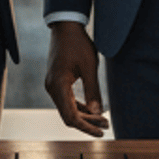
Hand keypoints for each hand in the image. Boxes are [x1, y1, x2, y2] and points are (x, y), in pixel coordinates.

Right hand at [45, 22, 108, 136]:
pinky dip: (79, 106)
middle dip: (88, 122)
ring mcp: (52, 84)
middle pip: (69, 115)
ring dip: (84, 114)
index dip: (86, 127)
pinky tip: (92, 108)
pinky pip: (66, 99)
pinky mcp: (56, 81)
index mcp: (58, 85)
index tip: (101, 131)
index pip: (71, 117)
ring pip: (67, 108)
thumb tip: (98, 113)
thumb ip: (93, 91)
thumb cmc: (78, 44)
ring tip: (103, 119)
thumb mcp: (90, 67)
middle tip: (106, 124)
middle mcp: (52, 87)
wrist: (66, 26)